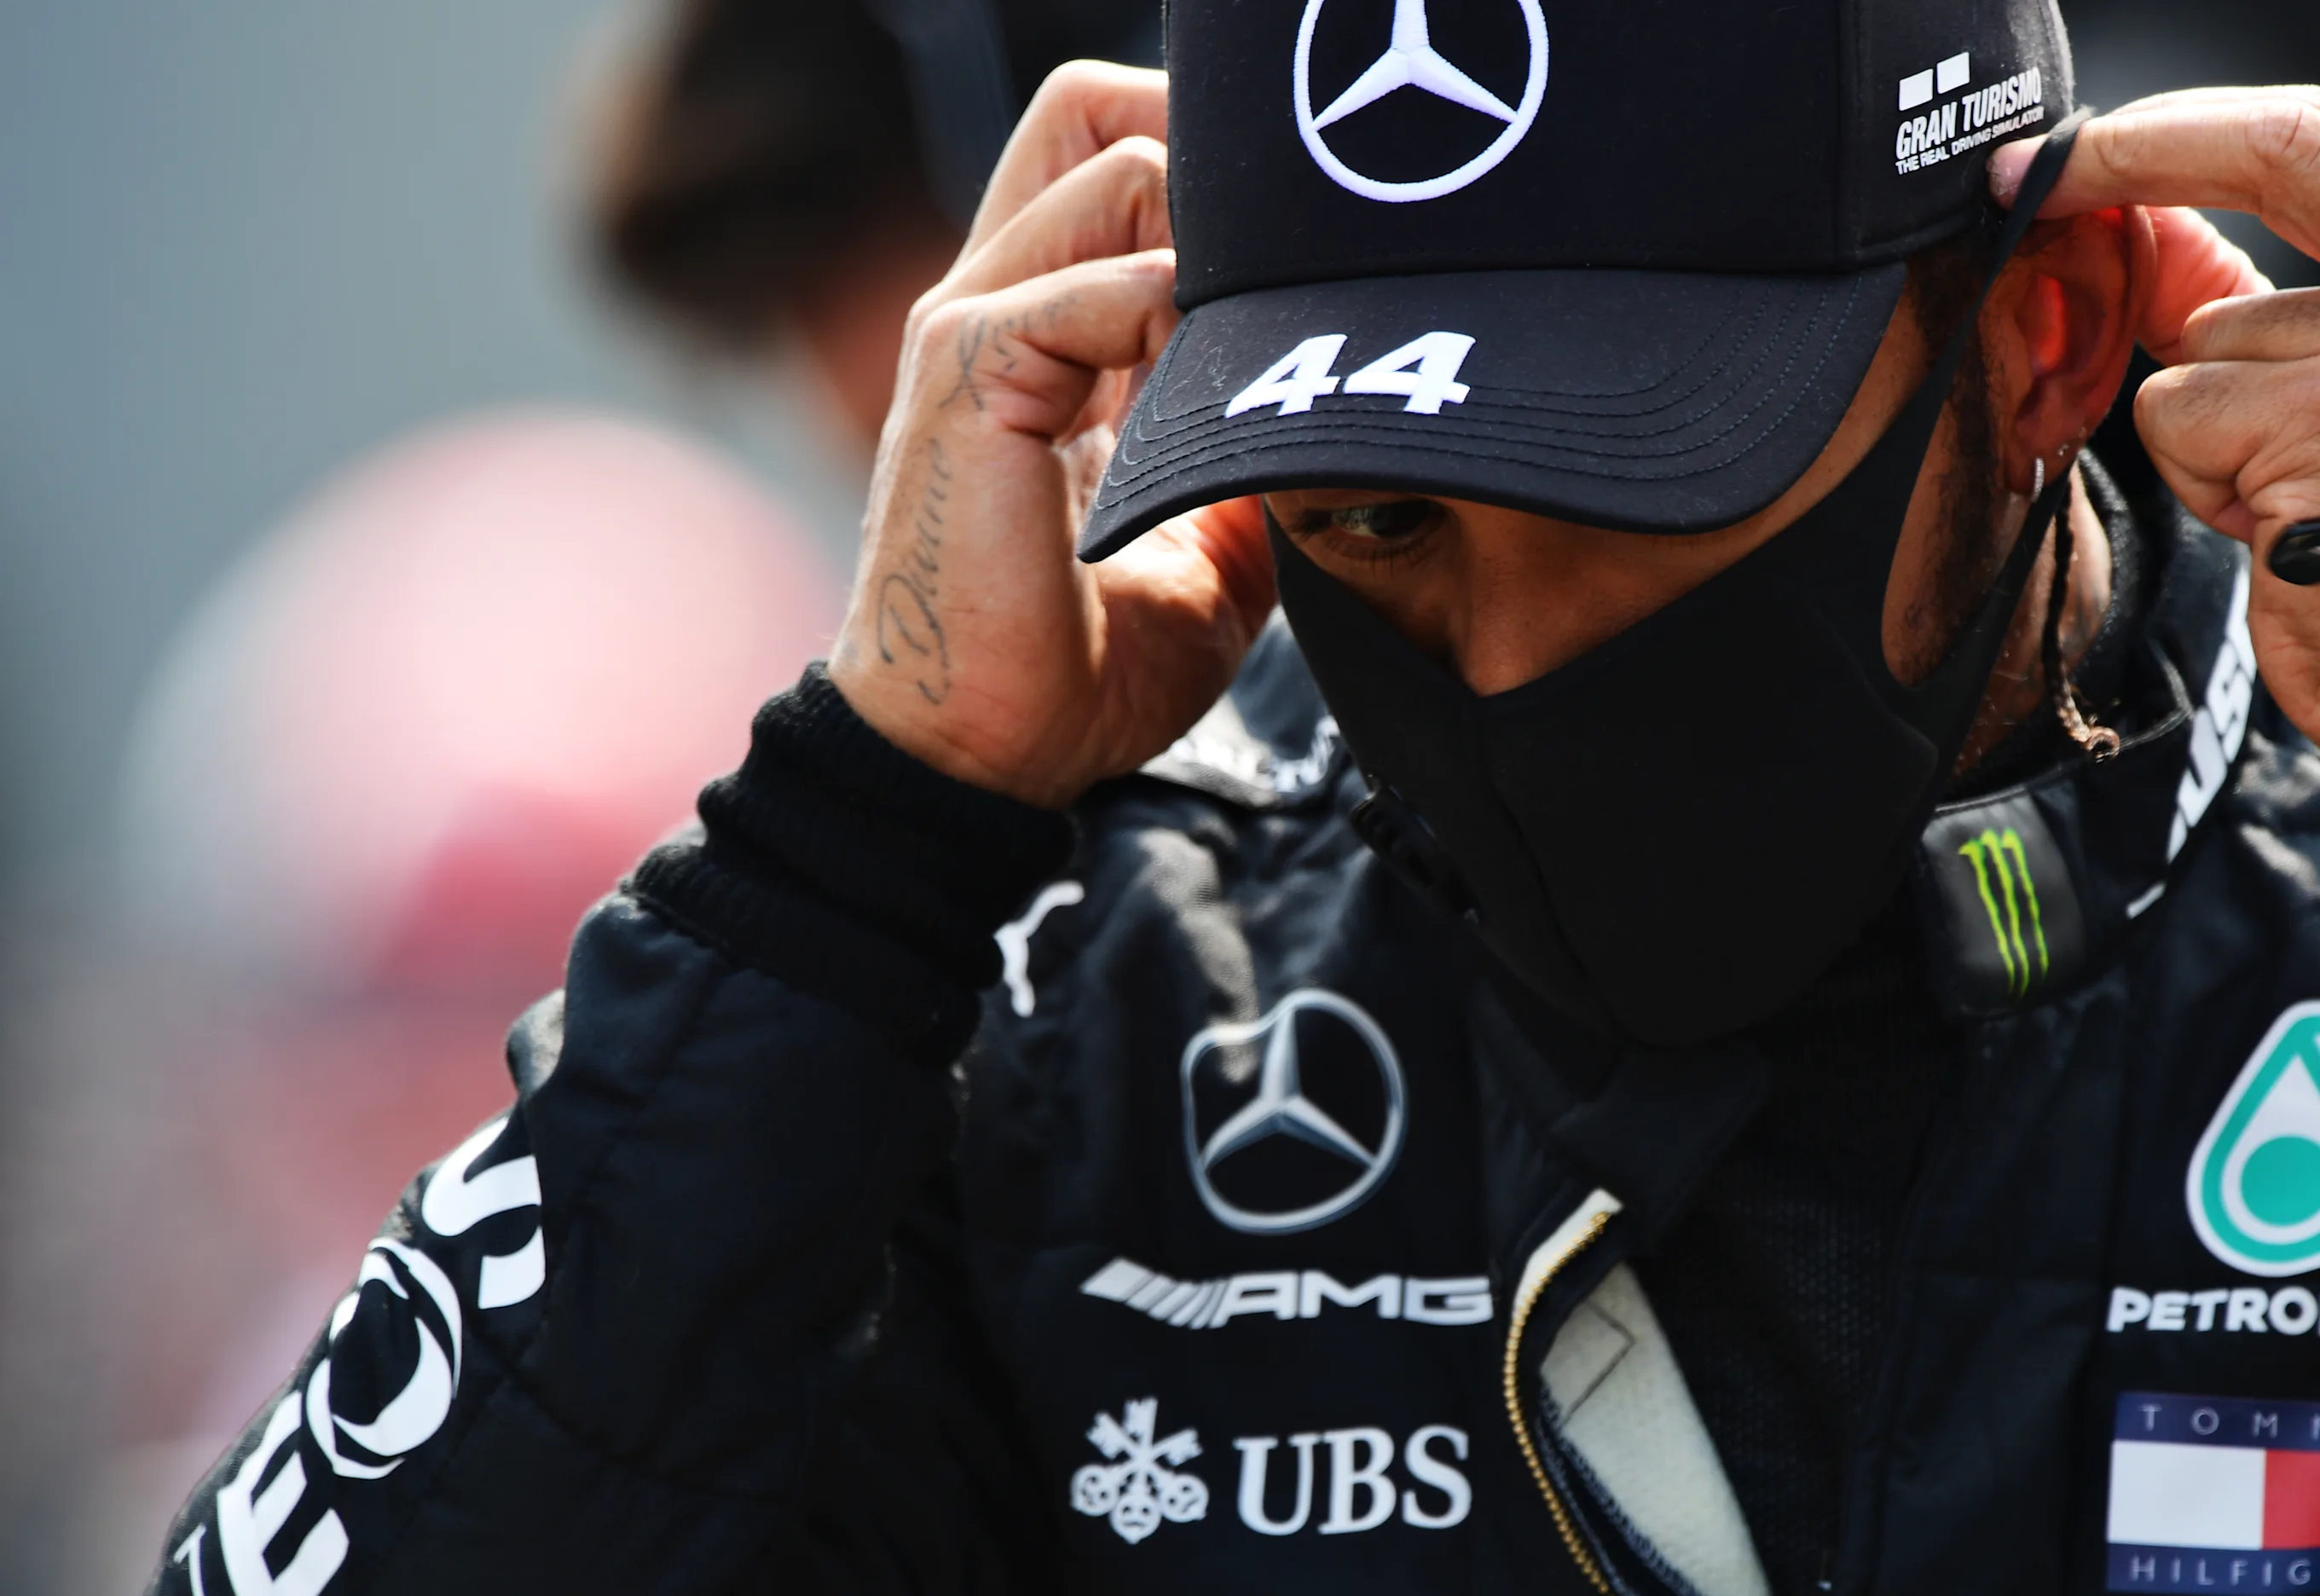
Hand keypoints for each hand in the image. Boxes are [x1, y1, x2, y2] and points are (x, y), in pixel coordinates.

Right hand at [829, 63, 1275, 807]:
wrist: (985, 759)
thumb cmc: (1084, 664)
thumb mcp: (1215, 546)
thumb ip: (1255, 450)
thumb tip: (1351, 408)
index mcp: (1049, 325)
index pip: (1120, 155)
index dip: (1220, 183)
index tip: (1307, 277)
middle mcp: (1001, 297)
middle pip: (1095, 112)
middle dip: (1208, 159)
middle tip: (1289, 275)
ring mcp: (974, 325)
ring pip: (1110, 168)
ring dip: (1215, 251)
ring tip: (1261, 360)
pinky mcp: (967, 375)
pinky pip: (1085, 286)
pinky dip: (1171, 323)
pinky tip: (1214, 412)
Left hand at [1997, 87, 2319, 764]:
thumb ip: (2249, 294)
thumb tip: (2138, 211)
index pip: (2314, 129)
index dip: (2175, 125)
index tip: (2072, 149)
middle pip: (2268, 150)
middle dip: (2130, 161)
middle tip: (2031, 184)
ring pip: (2203, 334)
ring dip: (2206, 427)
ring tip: (2288, 491)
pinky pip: (2184, 414)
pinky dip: (2201, 480)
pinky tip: (2278, 523)